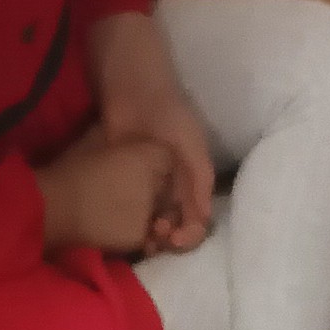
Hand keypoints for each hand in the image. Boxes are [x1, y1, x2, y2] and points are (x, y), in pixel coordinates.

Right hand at [35, 128, 175, 260]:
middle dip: (156, 189)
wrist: (54, 206)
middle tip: (130, 191)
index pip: (168, 159)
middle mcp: (156, 182)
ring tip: (123, 211)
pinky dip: (137, 232)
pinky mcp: (140, 236)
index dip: (156, 164)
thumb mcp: (98, 138)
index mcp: (148, 154)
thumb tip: (125, 133)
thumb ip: (121, 136)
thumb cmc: (72, 168)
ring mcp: (150, 212)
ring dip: (149, 213)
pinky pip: (147, 234)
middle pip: (167, 187)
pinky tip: (118, 227)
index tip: (141, 167)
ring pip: (159, 213)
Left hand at [103, 86, 214, 252]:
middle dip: (171, 237)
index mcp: (190, 175)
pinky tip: (129, 230)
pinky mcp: (126, 179)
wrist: (133, 89)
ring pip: (154, 219)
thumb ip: (201, 176)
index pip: (196, 215)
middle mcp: (171, 183)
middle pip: (175, 222)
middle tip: (158, 237)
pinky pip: (133, 207)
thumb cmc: (168, 111)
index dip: (191, 232)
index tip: (178, 239)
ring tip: (144, 236)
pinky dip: (133, 222)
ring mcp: (148, 183)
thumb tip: (204, 217)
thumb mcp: (192, 142)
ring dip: (152, 234)